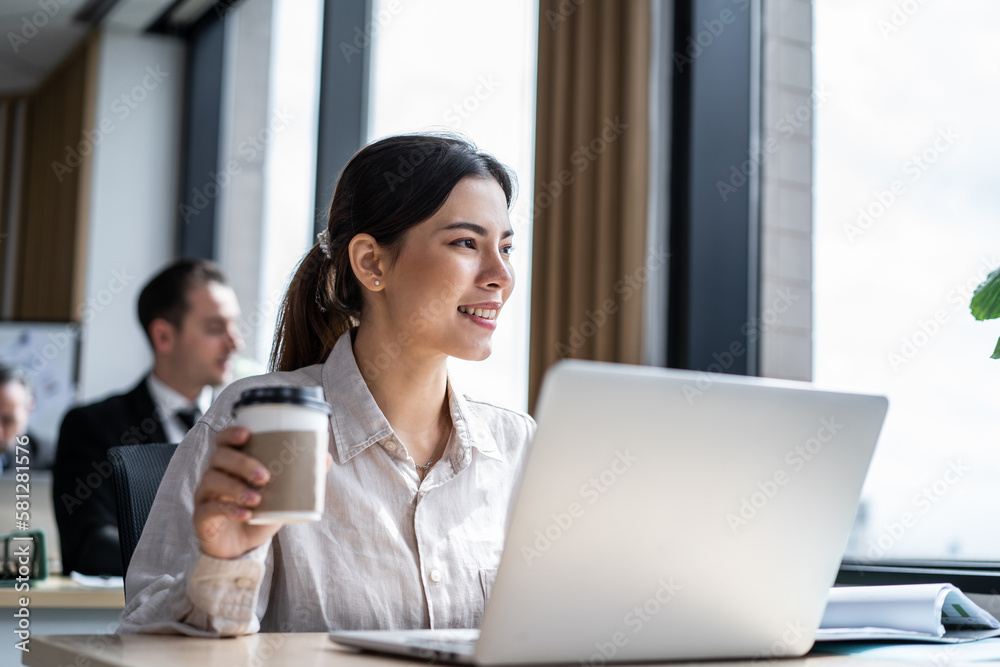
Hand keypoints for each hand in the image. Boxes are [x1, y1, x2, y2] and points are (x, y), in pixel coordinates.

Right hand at [192, 426, 331, 559]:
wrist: (240, 548)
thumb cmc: (258, 513)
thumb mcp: (281, 496)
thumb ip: (300, 478)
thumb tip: (326, 457)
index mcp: (230, 464)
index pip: (223, 441)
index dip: (231, 433)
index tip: (247, 434)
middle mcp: (214, 475)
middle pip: (219, 457)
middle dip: (242, 463)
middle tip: (265, 476)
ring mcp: (205, 495)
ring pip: (213, 480)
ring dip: (237, 488)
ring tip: (258, 498)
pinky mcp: (202, 517)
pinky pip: (210, 508)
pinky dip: (229, 510)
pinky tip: (246, 515)